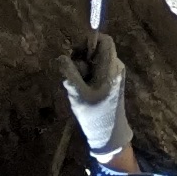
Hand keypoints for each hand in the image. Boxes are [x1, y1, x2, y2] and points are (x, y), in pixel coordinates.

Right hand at [64, 34, 131, 161]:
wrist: (110, 135)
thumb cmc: (95, 115)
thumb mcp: (77, 94)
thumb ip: (69, 73)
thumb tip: (61, 56)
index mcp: (111, 67)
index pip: (105, 40)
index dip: (88, 41)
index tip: (75, 53)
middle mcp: (115, 67)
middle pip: (97, 50)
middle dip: (81, 59)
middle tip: (73, 75)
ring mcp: (114, 75)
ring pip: (94, 61)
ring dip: (82, 70)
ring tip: (78, 88)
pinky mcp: (110, 82)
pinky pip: (96, 71)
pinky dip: (86, 77)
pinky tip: (83, 92)